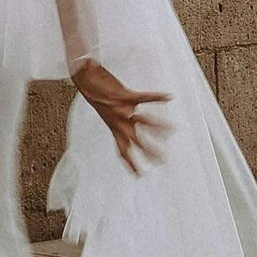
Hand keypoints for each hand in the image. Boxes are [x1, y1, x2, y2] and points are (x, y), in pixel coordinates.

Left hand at [71, 59, 170, 173]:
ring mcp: (122, 109)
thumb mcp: (107, 113)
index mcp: (114, 128)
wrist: (84, 79)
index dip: (130, 164)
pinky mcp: (125, 94)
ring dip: (159, 127)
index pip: (123, 151)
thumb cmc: (96, 94)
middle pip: (136, 142)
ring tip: (173, 130)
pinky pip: (144, 97)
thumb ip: (117, 121)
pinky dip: (157, 97)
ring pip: (144, 121)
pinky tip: (168, 97)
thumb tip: (129, 121)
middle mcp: (119, 122)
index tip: (139, 176)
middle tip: (162, 161)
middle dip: (149, 153)